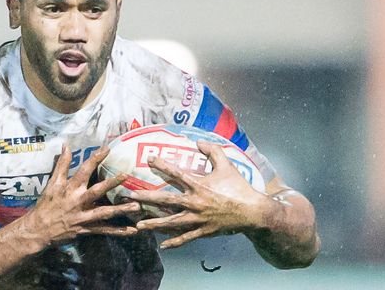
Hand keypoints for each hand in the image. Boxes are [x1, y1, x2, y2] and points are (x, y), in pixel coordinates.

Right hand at [23, 145, 139, 245]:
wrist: (38, 229)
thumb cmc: (46, 204)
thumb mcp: (52, 182)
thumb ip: (62, 164)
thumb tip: (66, 145)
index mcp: (70, 188)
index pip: (84, 170)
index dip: (95, 159)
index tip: (107, 148)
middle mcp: (78, 201)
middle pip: (97, 191)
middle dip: (111, 183)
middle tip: (126, 176)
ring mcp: (83, 216)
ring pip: (104, 213)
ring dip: (121, 210)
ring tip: (137, 206)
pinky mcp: (86, 229)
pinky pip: (104, 230)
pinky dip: (118, 231)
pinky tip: (132, 230)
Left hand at [128, 141, 267, 248]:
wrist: (253, 212)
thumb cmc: (239, 187)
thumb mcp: (227, 165)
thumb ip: (212, 151)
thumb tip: (198, 141)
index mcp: (199, 186)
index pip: (176, 174)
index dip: (162, 165)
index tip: (149, 159)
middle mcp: (195, 203)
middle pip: (166, 201)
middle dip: (147, 198)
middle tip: (131, 197)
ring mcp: (198, 219)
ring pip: (172, 222)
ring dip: (154, 223)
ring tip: (138, 225)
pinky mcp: (203, 231)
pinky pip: (185, 237)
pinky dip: (174, 241)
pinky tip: (162, 244)